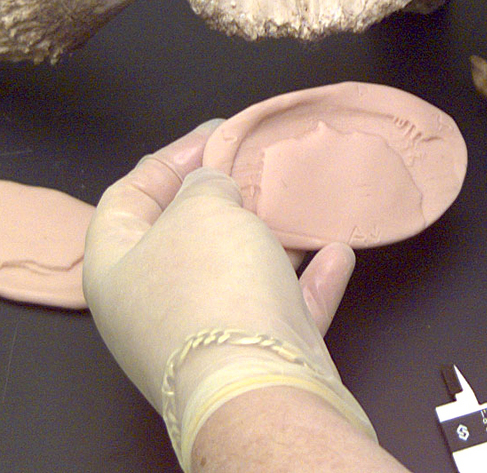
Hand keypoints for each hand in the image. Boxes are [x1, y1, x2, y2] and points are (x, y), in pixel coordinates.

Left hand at [83, 122, 374, 468]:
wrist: (260, 385)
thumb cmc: (213, 286)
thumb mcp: (203, 208)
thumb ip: (204, 184)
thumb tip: (210, 187)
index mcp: (118, 269)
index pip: (127, 197)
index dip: (168, 158)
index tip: (216, 134)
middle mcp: (154, 306)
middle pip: (185, 236)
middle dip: (223, 196)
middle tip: (256, 163)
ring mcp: (208, 336)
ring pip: (238, 272)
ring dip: (269, 237)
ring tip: (296, 201)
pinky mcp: (257, 356)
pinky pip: (283, 307)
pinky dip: (309, 280)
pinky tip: (336, 252)